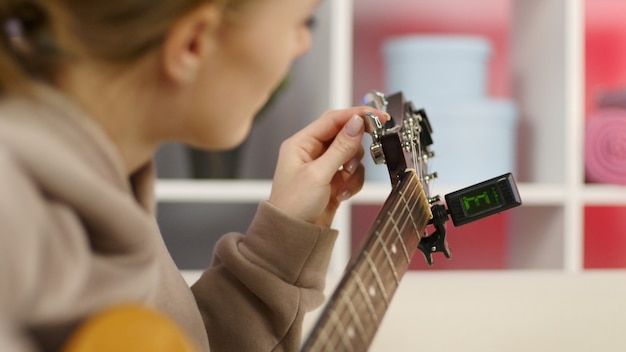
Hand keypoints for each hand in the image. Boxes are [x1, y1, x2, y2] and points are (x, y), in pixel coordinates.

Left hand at [268, 107, 388, 226]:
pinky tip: (342, 194)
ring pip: (351, 155)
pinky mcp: (332, 181)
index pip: (333, 119)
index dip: (356, 115)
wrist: (293, 237)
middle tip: (353, 161)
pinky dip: (352, 182)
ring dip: (353, 169)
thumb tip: (357, 123)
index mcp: (301, 143)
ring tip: (342, 182)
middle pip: (344, 135)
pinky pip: (352, 173)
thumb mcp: (318, 174)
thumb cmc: (293, 206)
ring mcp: (323, 167)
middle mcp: (311, 152)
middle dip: (353, 149)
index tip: (377, 117)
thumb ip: (340, 147)